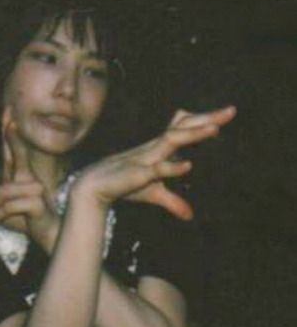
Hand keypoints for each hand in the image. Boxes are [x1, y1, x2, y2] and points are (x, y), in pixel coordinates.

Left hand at [0, 123, 58, 246]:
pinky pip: (9, 205)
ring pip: (4, 192)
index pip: (13, 151)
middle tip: (11, 121)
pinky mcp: (36, 201)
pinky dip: (0, 215)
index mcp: (20, 176)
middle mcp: (29, 178)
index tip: (8, 113)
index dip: (10, 133)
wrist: (48, 235)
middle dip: (13, 139)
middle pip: (17, 156)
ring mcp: (35, 188)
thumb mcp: (3, 214)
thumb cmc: (28, 222)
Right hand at [72, 105, 236, 219]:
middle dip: (207, 118)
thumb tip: (190, 215)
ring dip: (193, 135)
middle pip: (184, 127)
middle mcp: (155, 147)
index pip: (185, 128)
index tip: (226, 114)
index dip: (204, 120)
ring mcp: (146, 158)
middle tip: (232, 111)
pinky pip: (157, 168)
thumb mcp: (154, 194)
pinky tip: (188, 166)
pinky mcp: (138, 173)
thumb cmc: (124, 185)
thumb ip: (173, 201)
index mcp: (160, 148)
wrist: (93, 186)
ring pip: (172, 141)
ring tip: (215, 129)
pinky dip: (172, 167)